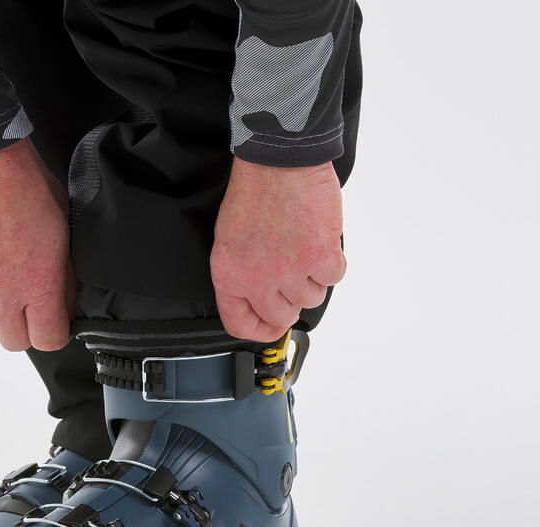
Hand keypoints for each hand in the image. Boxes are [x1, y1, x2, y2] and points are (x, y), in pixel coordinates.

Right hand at [0, 140, 73, 351]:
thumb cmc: (32, 193)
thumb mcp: (66, 238)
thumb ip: (64, 281)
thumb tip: (64, 309)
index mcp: (38, 284)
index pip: (47, 342)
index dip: (53, 333)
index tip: (52, 320)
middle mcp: (2, 289)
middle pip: (11, 342)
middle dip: (22, 327)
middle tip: (26, 303)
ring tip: (1, 274)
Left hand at [210, 159, 345, 342]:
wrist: (278, 160)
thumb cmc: (254, 193)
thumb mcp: (230, 241)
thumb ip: (242, 275)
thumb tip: (260, 300)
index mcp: (230, 277)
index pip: (240, 324)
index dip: (259, 330)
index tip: (271, 326)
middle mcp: (258, 280)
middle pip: (282, 316)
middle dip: (291, 300)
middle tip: (293, 275)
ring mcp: (290, 271)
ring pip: (311, 298)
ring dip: (312, 277)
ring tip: (303, 246)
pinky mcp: (320, 257)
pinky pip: (334, 277)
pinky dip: (331, 262)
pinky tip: (319, 240)